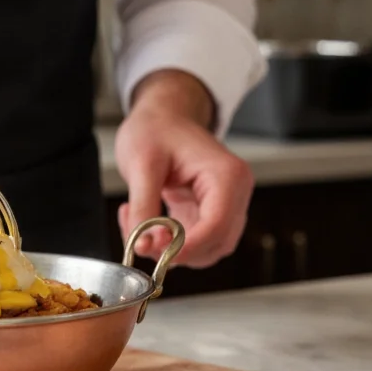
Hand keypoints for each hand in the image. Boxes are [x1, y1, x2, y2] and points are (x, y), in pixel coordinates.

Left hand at [115, 69, 253, 268]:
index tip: (157, 254)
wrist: (162, 116)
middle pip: (216, 243)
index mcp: (227, 175)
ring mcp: (224, 205)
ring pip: (205, 250)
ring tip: (138, 226)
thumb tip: (143, 244)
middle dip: (178, 252)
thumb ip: (143, 207)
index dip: (188, 247)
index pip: (217, 225)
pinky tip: (143, 223)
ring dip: (171, 251)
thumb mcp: (142, 164)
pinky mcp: (207, 214)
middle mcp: (233, 193)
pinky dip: (167, 243)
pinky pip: (193, 242)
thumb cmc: (157, 128)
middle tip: (140, 240)